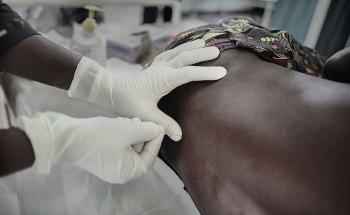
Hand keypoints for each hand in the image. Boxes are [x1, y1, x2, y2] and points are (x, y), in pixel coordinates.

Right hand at [17, 112, 163, 183]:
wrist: (65, 136)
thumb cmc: (100, 136)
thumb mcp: (127, 131)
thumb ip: (147, 131)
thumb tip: (159, 130)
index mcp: (128, 171)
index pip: (150, 157)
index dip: (155, 141)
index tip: (158, 125)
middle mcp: (119, 171)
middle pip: (138, 151)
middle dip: (141, 134)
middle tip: (140, 120)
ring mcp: (108, 164)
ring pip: (128, 146)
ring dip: (130, 132)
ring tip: (127, 120)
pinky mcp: (100, 154)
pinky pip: (117, 145)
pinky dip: (120, 133)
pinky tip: (118, 122)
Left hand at [68, 39, 225, 140]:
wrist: (110, 90)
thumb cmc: (127, 102)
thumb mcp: (146, 115)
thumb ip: (164, 124)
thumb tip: (179, 136)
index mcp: (163, 79)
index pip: (188, 74)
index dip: (205, 73)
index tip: (222, 72)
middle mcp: (162, 69)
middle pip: (185, 57)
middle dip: (202, 54)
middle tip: (218, 51)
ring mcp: (157, 65)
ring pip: (178, 52)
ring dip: (191, 47)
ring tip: (205, 43)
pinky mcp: (154, 66)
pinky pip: (170, 53)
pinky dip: (180, 48)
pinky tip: (184, 47)